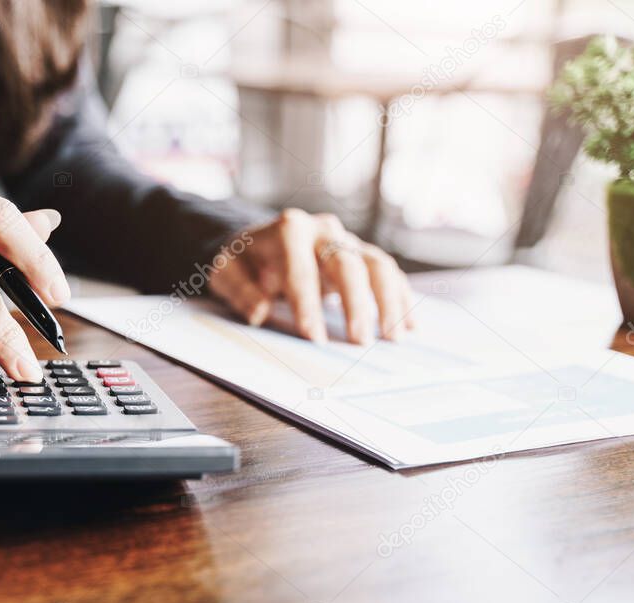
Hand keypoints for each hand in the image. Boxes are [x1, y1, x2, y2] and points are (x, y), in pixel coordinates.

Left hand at [208, 209, 413, 343]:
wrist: (257, 242)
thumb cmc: (243, 261)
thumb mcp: (225, 273)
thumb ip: (240, 290)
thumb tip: (259, 311)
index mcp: (287, 231)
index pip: (301, 271)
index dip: (308, 305)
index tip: (315, 338)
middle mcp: (322, 230)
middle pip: (347, 263)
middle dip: (355, 303)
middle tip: (359, 340)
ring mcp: (345, 240)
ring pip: (376, 264)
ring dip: (388, 301)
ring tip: (393, 336)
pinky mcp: (360, 253)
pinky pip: (387, 272)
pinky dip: (399, 297)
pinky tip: (408, 325)